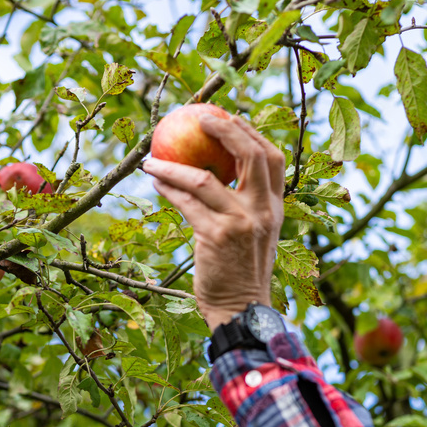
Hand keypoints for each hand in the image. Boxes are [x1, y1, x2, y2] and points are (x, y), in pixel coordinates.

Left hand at [143, 114, 284, 331]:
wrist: (240, 310)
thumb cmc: (241, 274)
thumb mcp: (254, 237)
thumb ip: (245, 208)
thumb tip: (219, 177)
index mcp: (275, 208)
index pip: (271, 159)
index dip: (250, 132)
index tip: (228, 116)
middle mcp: (261, 211)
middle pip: (248, 155)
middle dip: (223, 129)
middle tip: (197, 118)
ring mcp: (239, 223)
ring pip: (204, 179)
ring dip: (173, 165)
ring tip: (151, 159)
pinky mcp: (215, 237)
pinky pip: (186, 204)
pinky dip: (168, 189)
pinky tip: (155, 182)